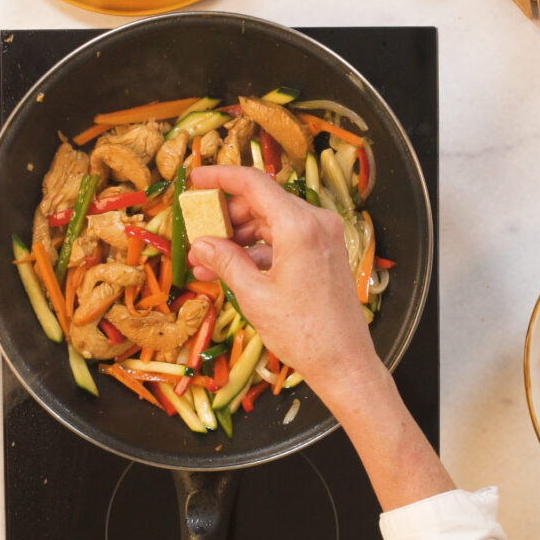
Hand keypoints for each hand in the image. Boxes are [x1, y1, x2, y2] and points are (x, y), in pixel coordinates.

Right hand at [186, 165, 380, 386]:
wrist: (344, 363)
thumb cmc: (302, 332)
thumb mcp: (254, 295)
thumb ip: (225, 261)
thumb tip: (200, 243)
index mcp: (299, 226)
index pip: (253, 183)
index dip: (220, 177)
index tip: (194, 178)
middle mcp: (316, 223)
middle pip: (262, 202)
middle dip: (226, 217)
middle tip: (197, 233)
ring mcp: (323, 237)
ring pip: (271, 222)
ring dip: (238, 238)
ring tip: (206, 262)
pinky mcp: (324, 253)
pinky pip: (284, 240)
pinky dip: (257, 251)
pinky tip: (230, 271)